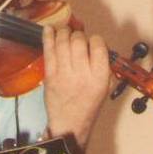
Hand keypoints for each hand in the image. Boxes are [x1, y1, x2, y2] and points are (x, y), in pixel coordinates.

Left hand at [42, 23, 109, 149]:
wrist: (70, 124)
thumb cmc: (88, 105)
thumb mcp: (105, 86)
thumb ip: (102, 65)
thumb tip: (93, 44)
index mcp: (99, 76)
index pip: (98, 45)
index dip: (94, 39)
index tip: (91, 42)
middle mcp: (82, 73)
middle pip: (79, 42)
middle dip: (77, 35)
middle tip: (76, 37)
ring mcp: (64, 74)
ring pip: (63, 43)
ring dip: (63, 33)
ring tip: (64, 31)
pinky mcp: (50, 76)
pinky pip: (48, 52)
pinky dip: (48, 38)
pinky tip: (48, 29)